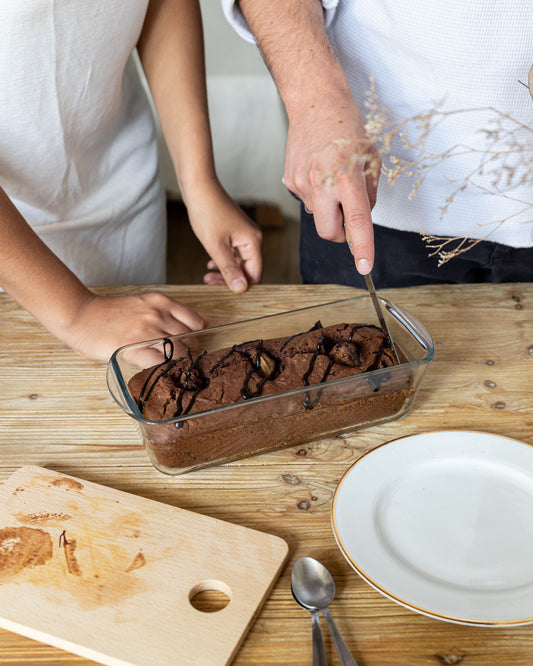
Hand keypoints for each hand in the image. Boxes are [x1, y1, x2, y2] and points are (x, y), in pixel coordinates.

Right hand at [59, 292, 206, 361]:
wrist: (80, 315)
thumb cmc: (110, 312)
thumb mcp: (144, 303)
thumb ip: (171, 312)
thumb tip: (205, 322)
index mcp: (160, 301)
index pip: (195, 321)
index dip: (196, 335)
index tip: (190, 343)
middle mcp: (157, 314)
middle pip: (189, 339)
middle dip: (188, 351)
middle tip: (179, 358)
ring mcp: (146, 332)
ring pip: (178, 352)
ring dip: (177, 362)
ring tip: (169, 366)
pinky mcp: (134, 348)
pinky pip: (160, 363)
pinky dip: (163, 369)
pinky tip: (158, 370)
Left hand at [187, 186, 262, 291]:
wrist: (199, 188)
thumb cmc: (207, 213)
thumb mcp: (216, 246)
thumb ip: (229, 269)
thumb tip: (241, 289)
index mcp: (253, 242)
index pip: (255, 274)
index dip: (241, 286)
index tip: (222, 290)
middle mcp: (253, 239)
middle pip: (248, 269)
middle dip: (230, 279)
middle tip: (210, 283)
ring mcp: (244, 235)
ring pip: (239, 262)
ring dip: (225, 271)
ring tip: (207, 277)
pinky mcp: (235, 232)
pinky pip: (233, 253)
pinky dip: (223, 261)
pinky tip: (211, 264)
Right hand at [284, 93, 380, 274]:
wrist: (315, 103)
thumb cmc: (347, 127)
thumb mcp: (371, 159)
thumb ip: (369, 194)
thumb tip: (362, 218)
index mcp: (347, 176)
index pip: (356, 220)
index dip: (362, 246)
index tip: (364, 266)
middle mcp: (322, 182)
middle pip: (329, 232)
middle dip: (340, 234)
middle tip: (348, 219)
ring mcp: (302, 183)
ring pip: (318, 216)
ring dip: (329, 208)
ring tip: (332, 178)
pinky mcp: (290, 181)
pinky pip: (307, 201)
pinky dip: (317, 195)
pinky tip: (319, 173)